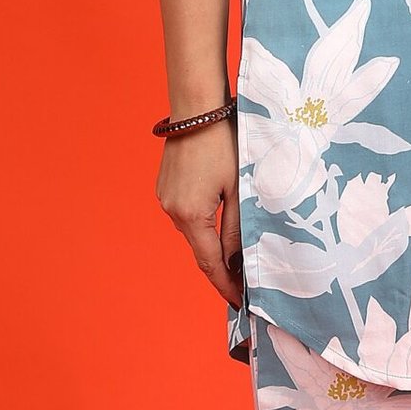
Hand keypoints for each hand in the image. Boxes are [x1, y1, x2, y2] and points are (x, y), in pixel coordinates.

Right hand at [156, 118, 243, 309]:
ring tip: (237, 254)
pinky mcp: (165, 186)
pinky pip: (187, 214)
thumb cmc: (224, 143)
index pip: (210, 263)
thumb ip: (237, 227)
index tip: (240, 302)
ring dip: (213, 243)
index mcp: (191, 215)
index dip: (225, 285)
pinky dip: (203, 223)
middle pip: (201, 248)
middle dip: (222, 266)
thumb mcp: (239, 188)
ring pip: (194, 231)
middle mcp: (172, 210)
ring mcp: (165, 198)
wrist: (197, 107)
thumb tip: (238, 261)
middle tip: (245, 283)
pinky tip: (220, 221)